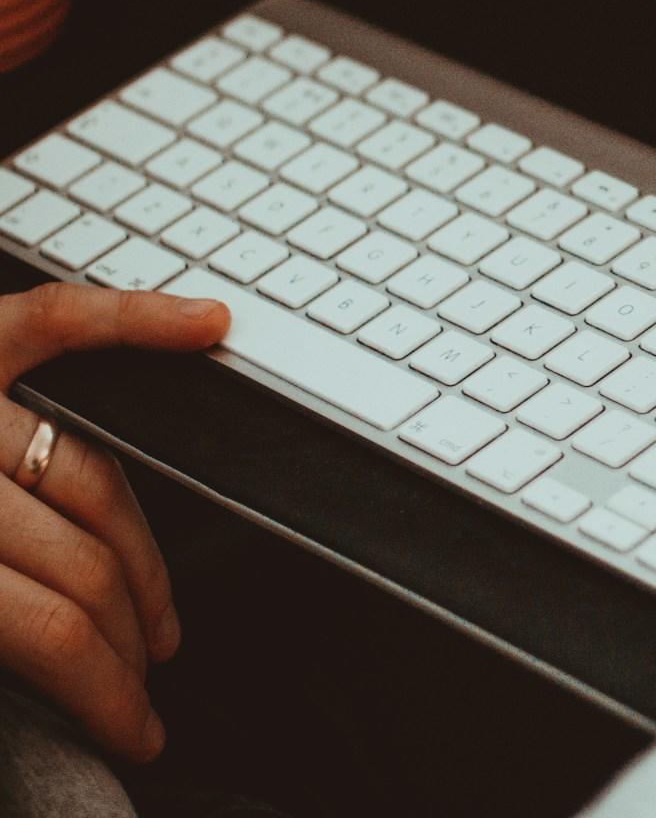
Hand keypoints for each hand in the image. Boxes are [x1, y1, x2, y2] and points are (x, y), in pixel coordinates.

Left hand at [0, 282, 228, 760]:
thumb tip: (49, 687)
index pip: (46, 629)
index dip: (98, 695)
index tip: (129, 737)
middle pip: (83, 563)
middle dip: (126, 644)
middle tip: (143, 697)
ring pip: (94, 478)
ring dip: (143, 558)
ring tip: (158, 621)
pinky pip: (60, 320)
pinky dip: (138, 319)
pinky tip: (208, 327)